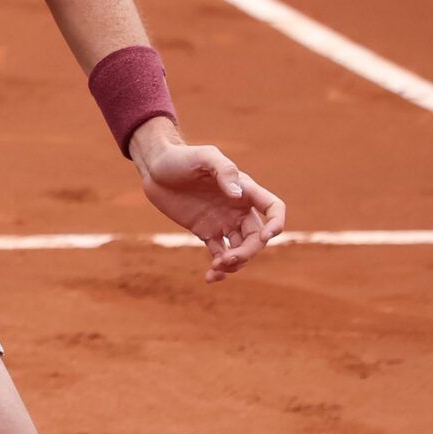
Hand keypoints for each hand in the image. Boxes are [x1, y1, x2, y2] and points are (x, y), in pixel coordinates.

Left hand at [130, 120, 287, 282]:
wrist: (156, 168)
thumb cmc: (182, 157)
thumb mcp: (204, 157)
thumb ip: (224, 171)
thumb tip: (237, 195)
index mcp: (245, 190)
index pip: (273, 208)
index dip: (276, 223)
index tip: (266, 236)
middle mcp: (238, 208)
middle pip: (256, 237)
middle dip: (248, 252)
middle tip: (227, 259)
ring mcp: (223, 222)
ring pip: (240, 249)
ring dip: (234, 263)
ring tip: (216, 269)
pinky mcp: (205, 232)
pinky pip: (219, 254)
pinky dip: (219, 268)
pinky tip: (210, 277)